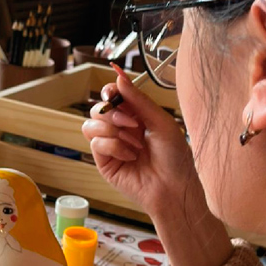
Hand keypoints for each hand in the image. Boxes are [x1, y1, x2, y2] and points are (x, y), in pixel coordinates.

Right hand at [83, 72, 232, 265]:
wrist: (174, 188)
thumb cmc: (174, 157)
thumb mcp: (160, 121)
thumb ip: (138, 100)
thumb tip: (118, 77)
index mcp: (135, 117)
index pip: (112, 97)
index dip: (110, 91)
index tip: (114, 91)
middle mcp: (120, 130)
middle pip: (98, 109)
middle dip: (113, 113)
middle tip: (134, 125)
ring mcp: (110, 147)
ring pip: (91, 125)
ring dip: (113, 130)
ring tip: (135, 144)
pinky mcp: (104, 163)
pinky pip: (96, 144)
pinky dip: (114, 146)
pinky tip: (130, 156)